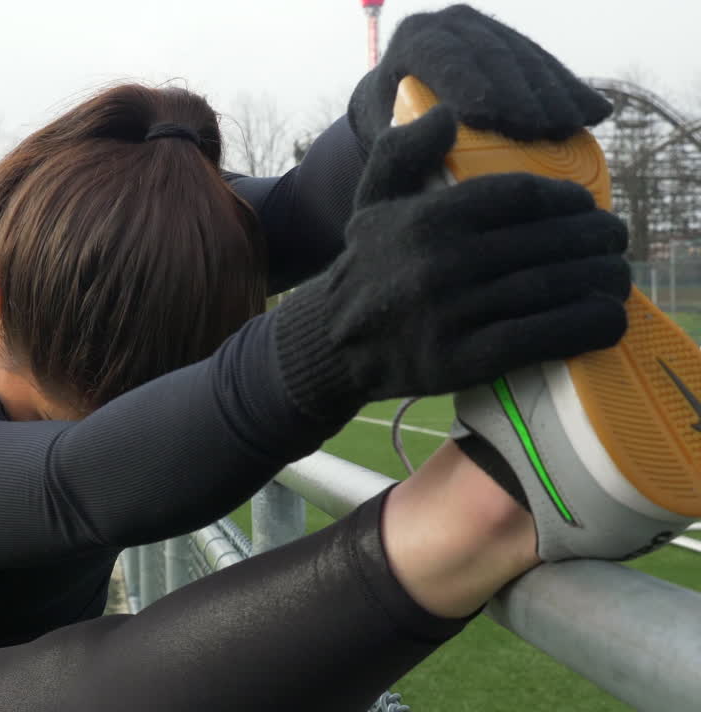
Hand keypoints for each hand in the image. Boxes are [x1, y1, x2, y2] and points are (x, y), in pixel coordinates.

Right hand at [276, 106, 629, 423]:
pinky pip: (543, 337)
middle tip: (612, 240)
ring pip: (553, 287)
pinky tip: (605, 318)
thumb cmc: (368, 266)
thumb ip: (402, 152)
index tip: (583, 204)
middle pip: (548, 240)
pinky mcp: (462, 360)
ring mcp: (452, 314)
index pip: (520, 195)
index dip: (566, 197)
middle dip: (596, 238)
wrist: (332, 343)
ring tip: (614, 275)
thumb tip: (447, 114)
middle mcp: (439, 263)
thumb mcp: (372, 202)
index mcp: (426, 219)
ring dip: (602, 279)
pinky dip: (586, 326)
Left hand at [349, 4, 611, 150]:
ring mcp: (486, 27)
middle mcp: (451, 24)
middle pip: (492, 55)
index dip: (470, 84)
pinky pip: (546, 63)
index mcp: (414, 40)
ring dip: (556, 91)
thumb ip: (401, 142)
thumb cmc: (388, 129)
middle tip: (547, 129)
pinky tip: (596, 113)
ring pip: (526, 55)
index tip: (493, 118)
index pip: (443, 57)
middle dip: (522, 92)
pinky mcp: (513, 39)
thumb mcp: (385, 135)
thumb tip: (436, 145)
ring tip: (579, 125)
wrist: (397, 100)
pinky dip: (570, 89)